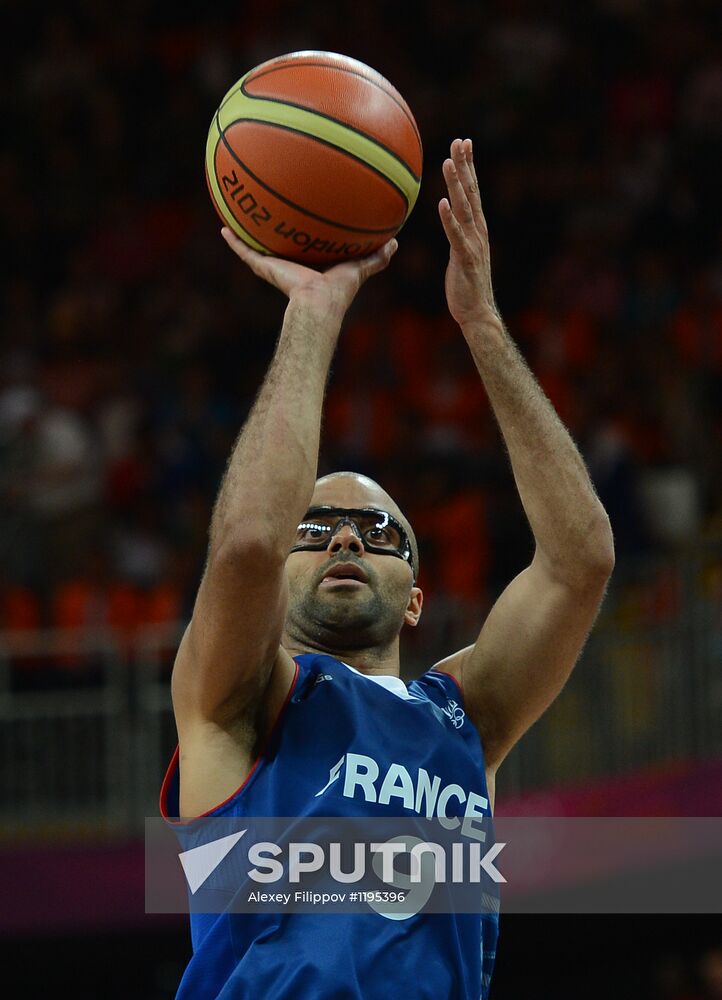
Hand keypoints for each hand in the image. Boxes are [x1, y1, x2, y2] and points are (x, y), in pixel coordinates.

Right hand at [221, 229, 397, 317]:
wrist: (318, 304)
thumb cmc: (339, 291)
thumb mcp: (359, 267)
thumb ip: (376, 258)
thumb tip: (395, 242)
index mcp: (310, 267)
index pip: (304, 249)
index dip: (301, 236)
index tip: (298, 223)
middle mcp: (289, 266)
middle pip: (278, 247)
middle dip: (272, 233)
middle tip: (266, 213)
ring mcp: (274, 268)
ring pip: (256, 248)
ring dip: (246, 234)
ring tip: (236, 215)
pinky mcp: (264, 268)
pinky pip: (245, 252)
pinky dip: (234, 242)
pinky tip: (223, 227)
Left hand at [438, 138, 499, 328]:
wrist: (476, 311)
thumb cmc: (465, 284)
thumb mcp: (460, 251)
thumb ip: (456, 232)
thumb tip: (446, 216)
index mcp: (476, 227)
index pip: (473, 190)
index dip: (469, 166)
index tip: (464, 143)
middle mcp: (478, 231)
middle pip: (471, 192)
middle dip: (466, 165)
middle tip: (459, 141)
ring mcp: (473, 244)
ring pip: (464, 208)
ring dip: (456, 184)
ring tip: (448, 162)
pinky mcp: (466, 259)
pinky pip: (456, 236)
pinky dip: (449, 219)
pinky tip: (442, 203)